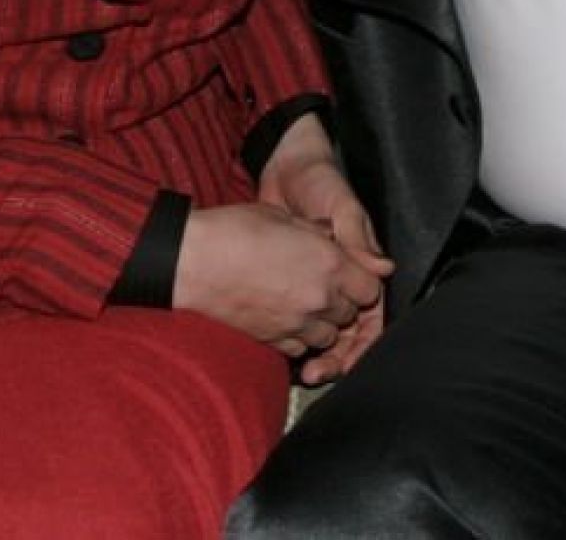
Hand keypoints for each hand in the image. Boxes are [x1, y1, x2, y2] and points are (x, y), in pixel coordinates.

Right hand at [172, 200, 384, 361]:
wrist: (194, 261)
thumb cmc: (236, 230)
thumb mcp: (284, 217)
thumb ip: (317, 232)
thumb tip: (332, 237)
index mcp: (329, 263)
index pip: (371, 288)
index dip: (362, 279)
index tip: (348, 272)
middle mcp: (319, 298)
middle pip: (350, 313)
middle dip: (342, 300)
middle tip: (321, 282)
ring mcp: (296, 324)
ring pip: (327, 336)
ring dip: (322, 322)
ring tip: (302, 301)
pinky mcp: (273, 341)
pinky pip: (299, 349)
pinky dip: (298, 337)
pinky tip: (283, 317)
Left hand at [258, 114, 393, 382]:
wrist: (283, 167)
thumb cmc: (320, 181)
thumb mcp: (342, 207)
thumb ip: (358, 240)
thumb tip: (384, 272)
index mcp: (362, 264)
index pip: (372, 314)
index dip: (365, 343)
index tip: (348, 363)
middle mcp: (342, 278)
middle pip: (349, 331)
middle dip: (339, 357)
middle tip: (317, 374)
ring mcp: (316, 281)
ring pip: (324, 331)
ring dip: (318, 353)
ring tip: (303, 371)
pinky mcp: (291, 281)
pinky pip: (298, 318)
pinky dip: (294, 337)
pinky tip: (283, 350)